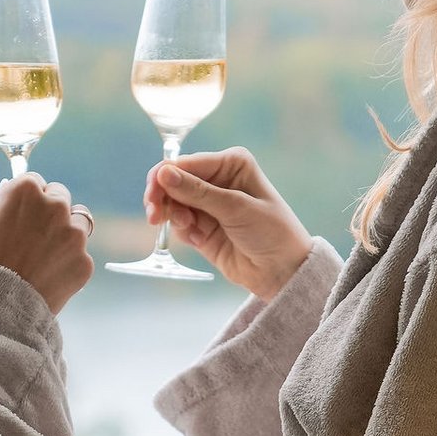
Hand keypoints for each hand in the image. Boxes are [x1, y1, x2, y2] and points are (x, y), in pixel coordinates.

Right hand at [0, 173, 96, 312]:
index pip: (35, 182)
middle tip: (35, 233)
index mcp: (26, 190)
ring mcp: (73, 234)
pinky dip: (68, 262)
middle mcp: (55, 206)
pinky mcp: (84, 261)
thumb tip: (11, 194)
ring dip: (67, 231)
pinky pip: (79, 254)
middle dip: (50, 210)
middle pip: (61, 196)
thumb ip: (3, 206)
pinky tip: (48, 276)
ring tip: (45, 254)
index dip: (27, 199)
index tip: (22, 212)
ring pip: (79, 221)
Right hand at [146, 148, 312, 301]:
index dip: (164, 177)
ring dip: (173, 216)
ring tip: (189, 229)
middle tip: (154, 216)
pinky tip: (198, 238)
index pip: (186, 164)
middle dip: (163, 198)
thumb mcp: (236, 208)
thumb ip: (197, 192)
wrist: (282, 271)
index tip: (153, 197)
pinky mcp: (201, 226)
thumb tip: (163, 173)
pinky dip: (182, 230)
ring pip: (172, 202)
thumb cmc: (271, 232)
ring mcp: (208, 203)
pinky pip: (178, 222)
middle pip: (173, 181)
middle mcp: (217, 179)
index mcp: (231, 163)